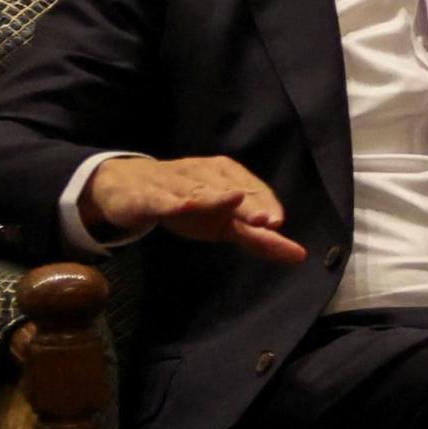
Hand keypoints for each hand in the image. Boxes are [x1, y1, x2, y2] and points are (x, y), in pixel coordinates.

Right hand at [82, 155, 306, 262]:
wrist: (128, 187)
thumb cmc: (186, 204)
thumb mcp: (224, 224)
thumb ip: (259, 240)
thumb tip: (299, 255)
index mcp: (228, 176)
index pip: (254, 190)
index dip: (266, 206)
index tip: (277, 224)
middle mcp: (204, 173)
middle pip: (230, 190)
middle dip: (248, 204)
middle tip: (265, 221)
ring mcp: (175, 182)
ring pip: (197, 190)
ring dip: (215, 197)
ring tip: (234, 201)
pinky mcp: (147, 195)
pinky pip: (161, 198)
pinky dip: (172, 201)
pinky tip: (183, 206)